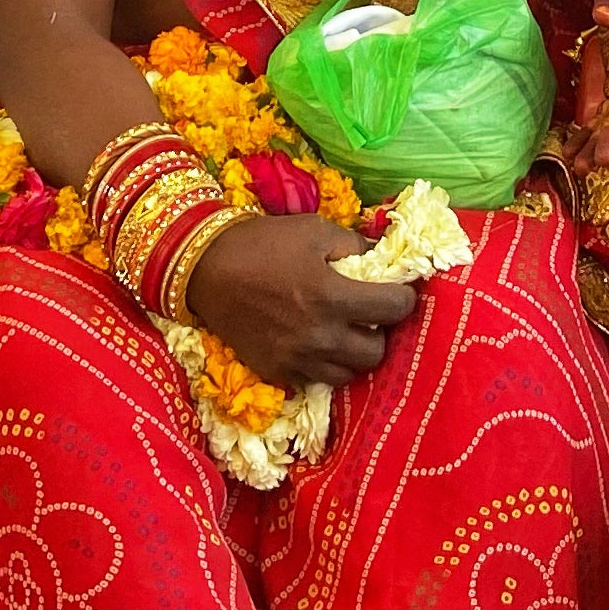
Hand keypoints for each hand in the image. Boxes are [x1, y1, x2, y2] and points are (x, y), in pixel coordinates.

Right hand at [182, 213, 419, 389]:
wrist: (205, 268)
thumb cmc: (263, 243)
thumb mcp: (315, 229)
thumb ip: (355, 245)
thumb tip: (382, 258)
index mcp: (332, 296)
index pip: (394, 309)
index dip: (404, 298)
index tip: (398, 290)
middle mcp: (319, 336)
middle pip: (376, 352)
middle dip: (380, 331)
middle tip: (370, 314)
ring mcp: (296, 359)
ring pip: (348, 373)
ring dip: (353, 353)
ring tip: (345, 331)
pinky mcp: (276, 371)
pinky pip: (315, 379)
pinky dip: (323, 364)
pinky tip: (317, 342)